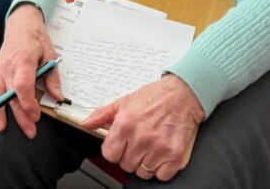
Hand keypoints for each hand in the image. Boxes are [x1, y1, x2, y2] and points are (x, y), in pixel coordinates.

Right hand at [0, 4, 60, 138]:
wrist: (21, 25)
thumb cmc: (36, 39)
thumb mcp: (51, 54)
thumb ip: (52, 77)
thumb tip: (58, 97)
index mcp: (24, 61)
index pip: (23, 86)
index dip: (29, 103)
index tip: (36, 116)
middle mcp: (8, 67)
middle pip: (11, 95)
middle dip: (20, 116)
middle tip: (30, 131)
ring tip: (1, 128)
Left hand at [83, 74, 203, 180]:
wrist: (182, 94)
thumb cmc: (155, 97)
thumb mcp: (124, 102)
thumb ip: (102, 115)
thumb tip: (87, 124)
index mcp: (125, 124)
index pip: (109, 155)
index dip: (114, 151)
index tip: (120, 146)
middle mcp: (141, 138)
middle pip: (126, 165)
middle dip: (130, 156)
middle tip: (137, 144)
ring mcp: (158, 148)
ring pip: (143, 173)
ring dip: (145, 164)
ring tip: (150, 148)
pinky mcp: (175, 155)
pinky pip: (162, 176)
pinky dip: (161, 169)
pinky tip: (161, 154)